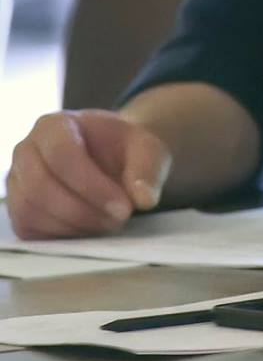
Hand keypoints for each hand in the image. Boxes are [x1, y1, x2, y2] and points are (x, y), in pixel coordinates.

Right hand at [6, 111, 171, 237]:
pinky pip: (29, 229)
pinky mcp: (18, 209)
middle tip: (119, 219)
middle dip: (83, 210)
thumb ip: (148, 169)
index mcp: (54, 126)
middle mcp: (26, 151)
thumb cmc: (124, 150)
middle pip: (40, 186)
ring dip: (74, 225)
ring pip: (30, 210)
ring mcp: (17, 181)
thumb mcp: (147, 149)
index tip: (124, 207)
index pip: (61, 155)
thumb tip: (144, 199)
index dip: (91, 186)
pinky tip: (91, 228)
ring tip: (109, 222)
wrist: (112, 159)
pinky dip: (61, 235)